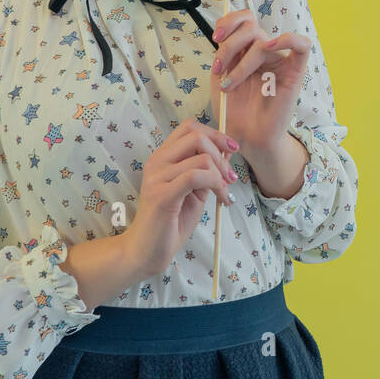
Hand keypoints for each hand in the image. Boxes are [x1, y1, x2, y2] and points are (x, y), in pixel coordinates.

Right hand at [124, 119, 240, 275]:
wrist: (147, 251)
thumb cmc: (171, 221)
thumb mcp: (195, 190)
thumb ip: (207, 170)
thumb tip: (228, 152)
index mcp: (163, 157)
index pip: (189, 127)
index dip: (215, 134)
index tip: (232, 150)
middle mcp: (157, 162)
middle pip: (196, 135)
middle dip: (221, 152)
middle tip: (231, 176)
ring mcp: (156, 177)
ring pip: (201, 158)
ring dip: (221, 176)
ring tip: (225, 194)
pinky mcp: (161, 194)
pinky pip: (195, 176)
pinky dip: (216, 185)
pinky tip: (221, 199)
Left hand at [209, 9, 310, 158]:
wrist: (247, 139)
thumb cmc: (234, 113)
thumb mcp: (221, 78)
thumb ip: (223, 54)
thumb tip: (223, 35)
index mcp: (247, 50)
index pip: (244, 20)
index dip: (228, 21)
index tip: (215, 38)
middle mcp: (264, 52)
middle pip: (250, 26)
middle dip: (229, 45)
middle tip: (218, 67)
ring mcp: (280, 61)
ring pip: (263, 40)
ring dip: (241, 61)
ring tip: (229, 84)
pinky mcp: (295, 73)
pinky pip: (302, 46)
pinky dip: (288, 39)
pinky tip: (270, 47)